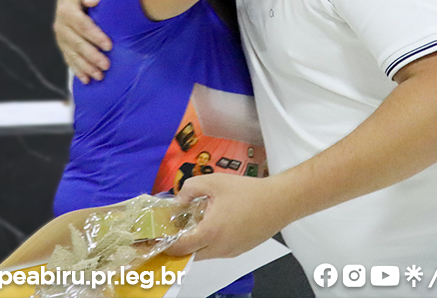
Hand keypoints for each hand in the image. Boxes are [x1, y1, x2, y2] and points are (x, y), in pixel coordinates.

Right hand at [53, 0, 111, 82]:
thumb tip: (93, 1)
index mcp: (67, 8)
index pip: (81, 24)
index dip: (94, 36)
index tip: (109, 45)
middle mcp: (60, 24)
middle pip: (76, 42)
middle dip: (92, 55)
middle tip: (107, 65)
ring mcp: (61, 36)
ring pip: (72, 53)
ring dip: (85, 66)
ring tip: (99, 76)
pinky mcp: (63, 44)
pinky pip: (68, 58)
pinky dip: (77, 69)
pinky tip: (86, 80)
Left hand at [165, 174, 287, 259]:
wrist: (279, 201)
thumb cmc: (250, 192)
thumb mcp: (214, 182)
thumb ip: (191, 188)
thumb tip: (179, 200)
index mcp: (210, 232)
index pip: (179, 247)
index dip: (165, 243)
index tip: (156, 237)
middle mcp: (219, 248)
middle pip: (189, 254)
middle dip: (179, 244)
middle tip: (173, 229)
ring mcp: (230, 251)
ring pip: (204, 253)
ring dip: (195, 243)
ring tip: (196, 222)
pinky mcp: (239, 250)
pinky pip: (217, 251)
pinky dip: (210, 242)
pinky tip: (214, 224)